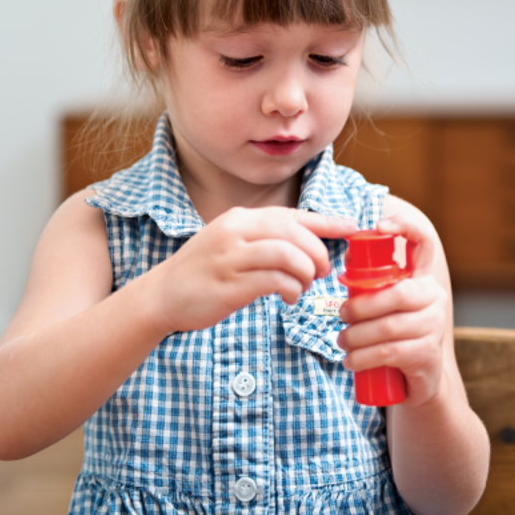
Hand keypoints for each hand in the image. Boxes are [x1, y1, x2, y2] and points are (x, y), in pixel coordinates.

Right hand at [148, 207, 356, 331]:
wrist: (162, 295)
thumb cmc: (204, 273)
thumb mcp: (232, 245)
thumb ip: (265, 242)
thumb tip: (308, 247)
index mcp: (240, 219)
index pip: (292, 215)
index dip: (327, 222)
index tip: (352, 228)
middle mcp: (236, 231)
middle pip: (295, 233)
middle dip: (318, 252)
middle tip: (324, 271)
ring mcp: (232, 257)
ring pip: (289, 255)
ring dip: (306, 273)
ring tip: (304, 286)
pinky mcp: (231, 284)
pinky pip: (276, 281)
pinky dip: (292, 289)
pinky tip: (289, 298)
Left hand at [337, 208, 448, 405]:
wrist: (421, 382)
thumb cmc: (395, 339)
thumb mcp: (384, 308)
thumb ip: (370, 287)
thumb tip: (337, 261)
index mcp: (422, 279)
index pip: (423, 240)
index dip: (405, 225)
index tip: (378, 226)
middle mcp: (434, 297)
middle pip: (395, 294)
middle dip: (359, 307)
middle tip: (340, 317)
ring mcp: (435, 326)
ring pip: (387, 326)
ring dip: (356, 336)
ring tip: (342, 343)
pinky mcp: (428, 353)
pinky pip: (389, 351)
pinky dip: (363, 357)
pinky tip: (350, 361)